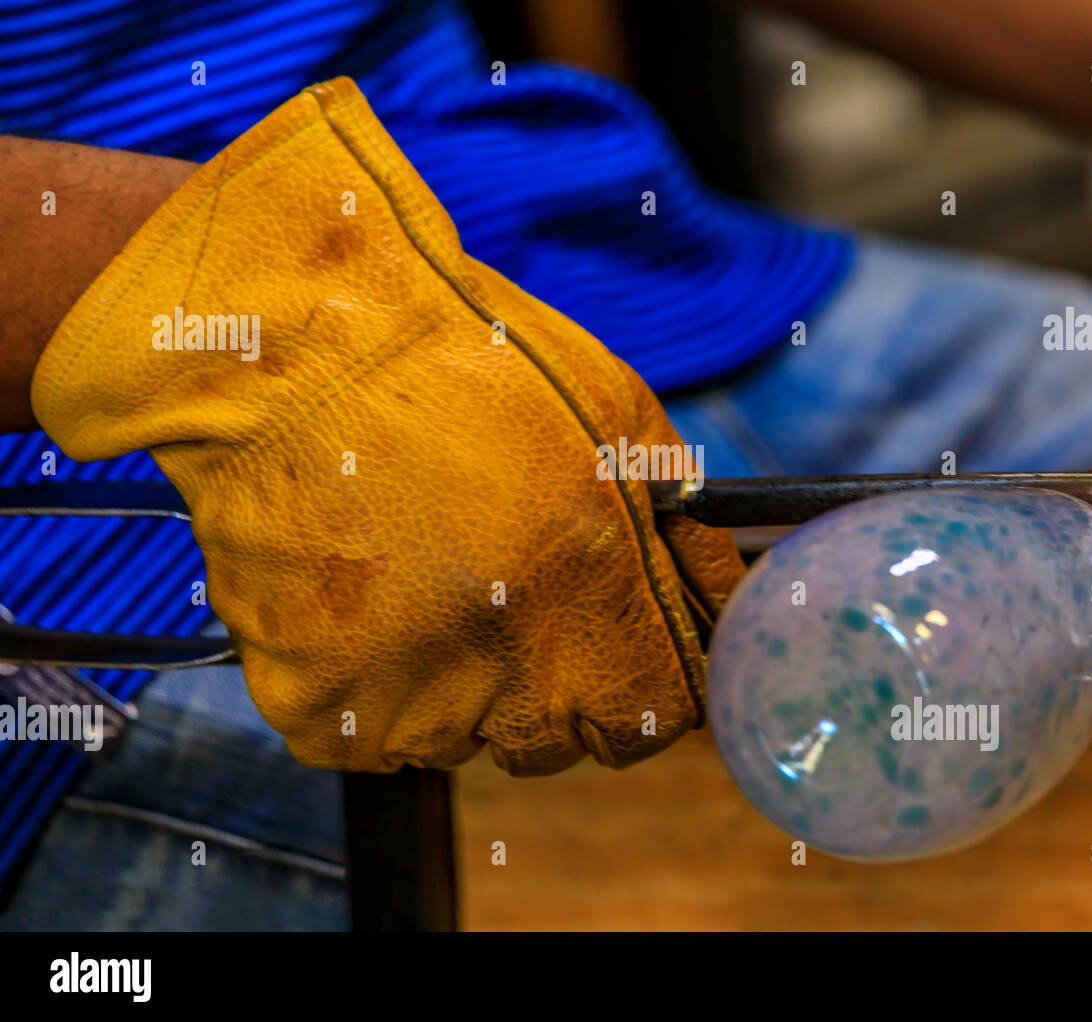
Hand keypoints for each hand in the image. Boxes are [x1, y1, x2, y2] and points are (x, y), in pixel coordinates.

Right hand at [32, 78, 744, 775]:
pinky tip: (360, 595)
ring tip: (418, 573)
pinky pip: (373, 732)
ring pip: (461, 737)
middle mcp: (513, 680)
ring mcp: (410, 708)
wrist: (297, 350)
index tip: (613, 644)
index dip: (641, 677)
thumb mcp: (623, 423)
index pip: (658, 718)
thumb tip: (727, 612)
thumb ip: (688, 540)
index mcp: (600, 608)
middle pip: (557, 738)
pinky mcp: (322, 715)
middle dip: (547, 680)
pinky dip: (371, 683)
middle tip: (501, 585)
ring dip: (455, 681)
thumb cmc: (470, 368)